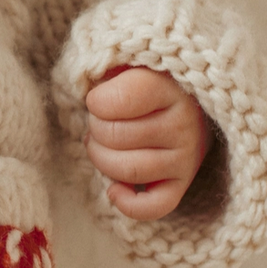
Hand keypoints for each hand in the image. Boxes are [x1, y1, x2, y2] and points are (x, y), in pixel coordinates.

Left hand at [83, 66, 209, 221]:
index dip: (94, 102)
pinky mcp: (182, 183)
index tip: (98, 98)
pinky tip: (114, 189)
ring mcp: (185, 157)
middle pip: (115, 137)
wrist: (187, 101)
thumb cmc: (144, 78)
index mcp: (167, 87)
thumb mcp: (127, 61)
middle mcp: (182, 124)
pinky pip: (155, 206)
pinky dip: (128, 203)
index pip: (114, 102)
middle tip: (99, 122)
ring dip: (102, 160)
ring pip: (128, 171)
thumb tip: (78, 83)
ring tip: (102, 145)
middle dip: (95, 129)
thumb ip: (103, 65)